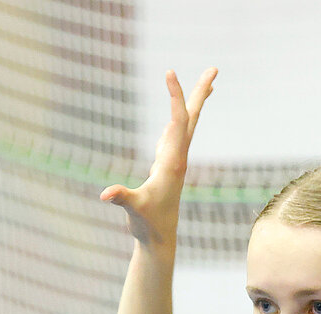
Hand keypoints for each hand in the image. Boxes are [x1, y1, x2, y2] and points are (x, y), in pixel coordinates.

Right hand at [100, 67, 216, 251]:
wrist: (160, 240)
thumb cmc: (148, 225)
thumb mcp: (133, 210)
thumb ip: (122, 199)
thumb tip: (106, 195)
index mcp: (172, 161)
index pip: (177, 121)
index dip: (174, 96)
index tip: (169, 72)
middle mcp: (178, 156)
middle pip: (192, 118)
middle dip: (201, 92)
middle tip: (215, 68)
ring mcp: (174, 159)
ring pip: (187, 125)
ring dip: (196, 102)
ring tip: (207, 83)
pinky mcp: (167, 164)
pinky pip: (177, 134)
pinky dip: (181, 118)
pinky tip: (181, 113)